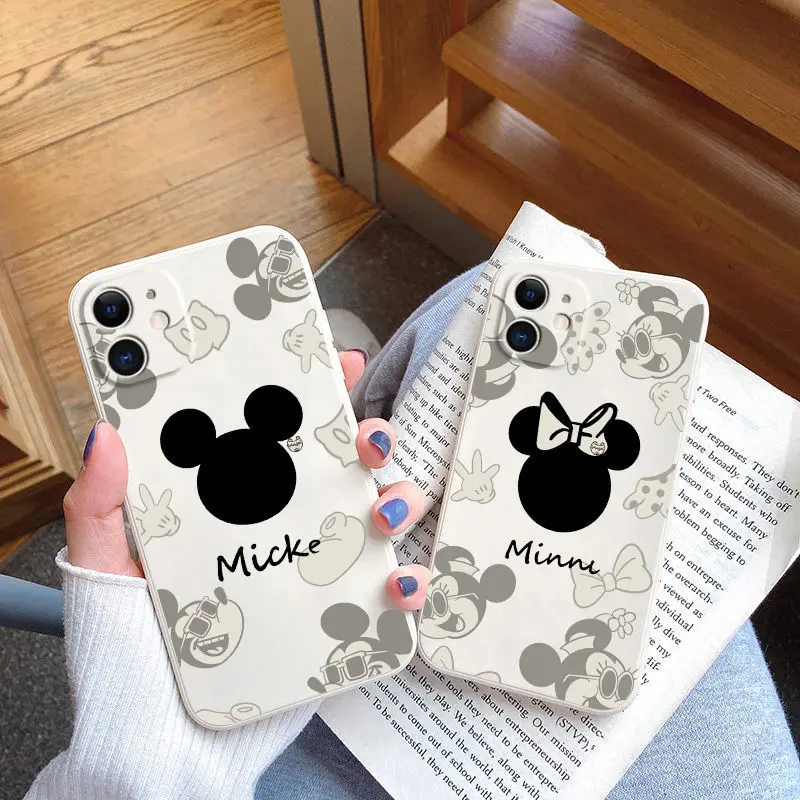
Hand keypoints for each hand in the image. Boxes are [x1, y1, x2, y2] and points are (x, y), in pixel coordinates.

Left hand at [63, 349, 430, 608]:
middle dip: (372, 437)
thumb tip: (106, 435)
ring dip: (401, 499)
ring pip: (383, 514)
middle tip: (366, 440)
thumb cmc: (132, 644)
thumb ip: (100, 503)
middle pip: (347, 464)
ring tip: (382, 512)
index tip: (341, 363)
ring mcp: (318, 567)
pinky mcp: (342, 617)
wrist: (161, 735)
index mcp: (238, 498)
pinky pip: (389, 592)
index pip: (284, 431)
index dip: (317, 391)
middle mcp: (286, 524)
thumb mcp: (107, 565)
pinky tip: (397, 583)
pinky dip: (408, 582)